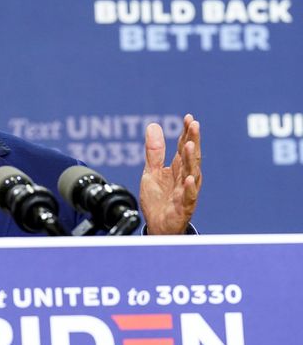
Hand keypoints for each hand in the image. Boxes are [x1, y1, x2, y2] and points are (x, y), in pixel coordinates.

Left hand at [140, 114, 201, 234]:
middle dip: (193, 140)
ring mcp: (186, 192)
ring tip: (191, 145)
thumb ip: (154, 151)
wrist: (157, 226)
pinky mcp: (183, 207)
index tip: (189, 118)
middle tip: (194, 124)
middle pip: (191, 157)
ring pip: (192, 174)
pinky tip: (189, 178)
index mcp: (178, 168)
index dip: (187, 133)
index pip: (184, 147)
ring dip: (192, 160)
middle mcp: (185, 178)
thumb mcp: (151, 172)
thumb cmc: (158, 200)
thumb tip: (153, 125)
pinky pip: (188, 197)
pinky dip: (189, 188)